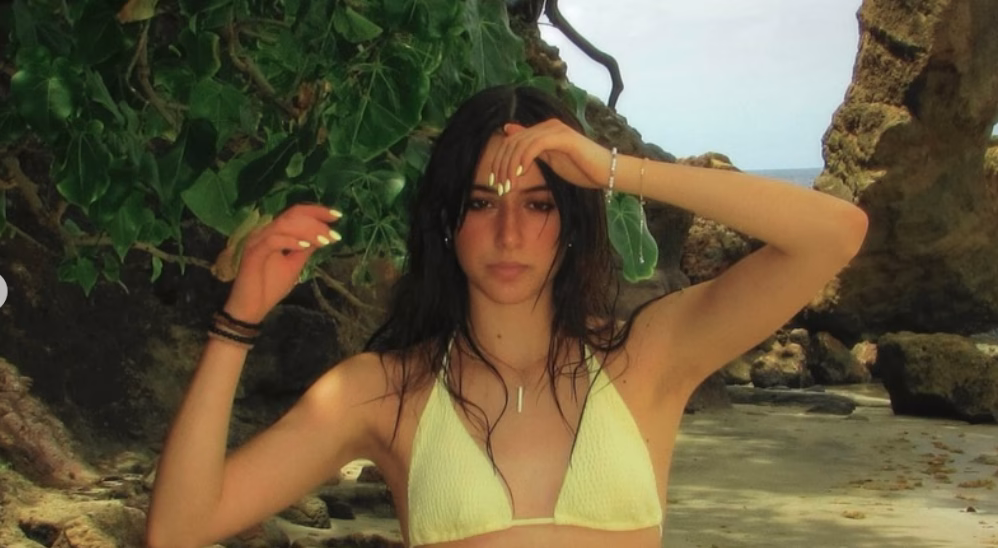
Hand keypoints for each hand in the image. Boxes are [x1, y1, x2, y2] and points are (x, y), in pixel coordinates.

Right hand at [223, 204, 341, 323]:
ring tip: (324, 240)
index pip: (296, 213)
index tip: (337, 215)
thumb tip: (322, 236)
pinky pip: (273, 240)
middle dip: (316, 220)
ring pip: (285, 224)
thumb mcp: (294, 265)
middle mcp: (265, 232)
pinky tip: (306, 246)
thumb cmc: (269, 287)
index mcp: (275, 233)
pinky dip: (291, 241)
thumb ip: (305, 249)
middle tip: (333, 234)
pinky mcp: (253, 253)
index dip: (317, 211)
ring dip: (308, 231)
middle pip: (292, 214)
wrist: (251, 308)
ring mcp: (257, 241)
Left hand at [489, 120, 610, 190]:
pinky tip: (520, 174)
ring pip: (521, 144)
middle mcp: (548, 125)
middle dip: (501, 166)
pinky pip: (536, 145)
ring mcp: (556, 129)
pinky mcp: (563, 137)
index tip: (494, 182)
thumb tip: (509, 135)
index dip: (498, 161)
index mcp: (543, 130)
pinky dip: (524, 159)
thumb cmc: (583, 170)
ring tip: (508, 186)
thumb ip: (532, 151)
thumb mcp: (551, 161)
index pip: (511, 142)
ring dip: (510, 167)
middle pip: (512, 142)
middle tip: (498, 187)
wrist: (608, 173)